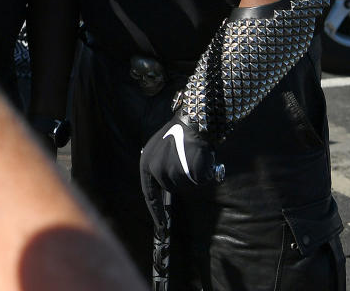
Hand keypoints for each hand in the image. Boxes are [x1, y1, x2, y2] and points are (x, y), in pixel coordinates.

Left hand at [139, 114, 222, 235]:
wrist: (193, 122)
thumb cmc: (177, 135)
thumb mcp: (158, 150)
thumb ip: (156, 169)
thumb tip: (161, 191)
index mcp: (146, 165)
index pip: (149, 195)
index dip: (156, 212)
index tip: (161, 227)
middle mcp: (156, 170)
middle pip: (171, 188)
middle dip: (180, 179)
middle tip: (184, 160)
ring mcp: (172, 171)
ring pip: (186, 185)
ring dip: (191, 175)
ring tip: (190, 156)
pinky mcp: (189, 172)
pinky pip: (199, 180)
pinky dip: (203, 174)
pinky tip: (201, 159)